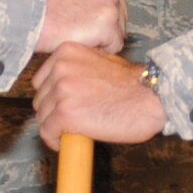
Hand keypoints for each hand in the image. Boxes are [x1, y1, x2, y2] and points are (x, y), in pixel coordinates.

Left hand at [33, 44, 167, 148]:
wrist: (152, 97)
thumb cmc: (133, 84)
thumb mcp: (100, 62)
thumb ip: (77, 70)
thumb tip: (61, 90)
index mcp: (66, 51)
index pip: (42, 81)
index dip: (53, 98)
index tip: (67, 107)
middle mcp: (60, 67)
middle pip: (40, 100)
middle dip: (54, 113)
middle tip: (77, 120)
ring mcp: (61, 90)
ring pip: (42, 118)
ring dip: (57, 127)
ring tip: (80, 129)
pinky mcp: (64, 113)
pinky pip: (48, 133)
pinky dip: (58, 141)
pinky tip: (76, 139)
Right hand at [36, 0, 131, 54]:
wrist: (29, 16)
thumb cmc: (44, 0)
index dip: (109, 3)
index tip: (92, 10)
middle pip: (123, 8)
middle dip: (107, 20)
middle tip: (81, 22)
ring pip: (120, 27)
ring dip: (104, 34)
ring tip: (79, 29)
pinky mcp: (108, 23)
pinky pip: (115, 44)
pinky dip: (101, 48)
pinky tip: (82, 39)